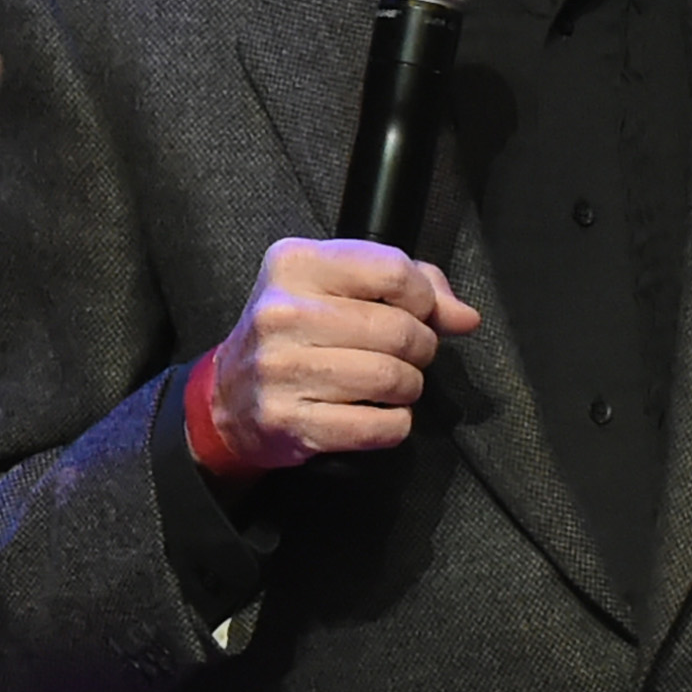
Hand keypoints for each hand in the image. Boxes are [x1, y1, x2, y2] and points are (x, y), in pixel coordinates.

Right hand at [205, 238, 479, 466]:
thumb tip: (464, 317)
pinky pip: (378, 427)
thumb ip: (410, 286)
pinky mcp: (289, 421)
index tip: (417, 312)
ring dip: (409, 386)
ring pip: (393, 379)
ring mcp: (281, 369)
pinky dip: (394, 424)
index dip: (423, 297)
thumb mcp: (338, 287)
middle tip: (408, 355)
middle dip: (420, 347)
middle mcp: (282, 312)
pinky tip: (377, 413)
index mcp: (295, 264)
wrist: (228, 398)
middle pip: (399, 330)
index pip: (393, 271)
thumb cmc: (296, 334)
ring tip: (392, 384)